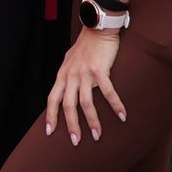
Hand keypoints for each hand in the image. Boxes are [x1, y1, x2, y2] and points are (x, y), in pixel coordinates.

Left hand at [45, 27, 126, 144]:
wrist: (97, 29)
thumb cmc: (85, 46)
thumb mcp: (70, 62)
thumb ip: (67, 76)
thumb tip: (65, 90)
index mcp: (62, 75)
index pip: (52, 99)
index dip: (51, 116)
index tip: (49, 132)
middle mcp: (71, 75)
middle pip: (68, 105)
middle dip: (71, 125)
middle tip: (76, 141)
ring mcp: (84, 73)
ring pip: (85, 102)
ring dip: (92, 121)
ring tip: (98, 135)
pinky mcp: (99, 70)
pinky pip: (107, 92)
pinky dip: (115, 105)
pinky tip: (122, 116)